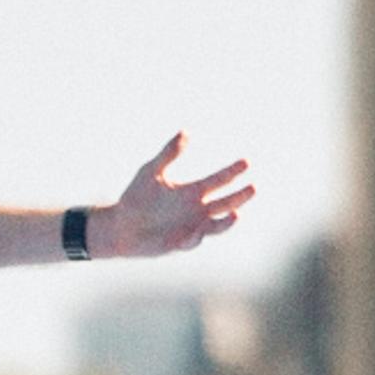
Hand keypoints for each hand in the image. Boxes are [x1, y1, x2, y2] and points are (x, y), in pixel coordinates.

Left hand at [92, 134, 255, 261]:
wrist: (120, 224)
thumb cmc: (136, 196)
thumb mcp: (151, 170)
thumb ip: (168, 153)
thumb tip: (185, 131)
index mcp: (192, 192)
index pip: (218, 180)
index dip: (232, 172)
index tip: (247, 162)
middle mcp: (197, 210)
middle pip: (225, 203)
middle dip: (240, 196)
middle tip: (253, 186)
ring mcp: (191, 228)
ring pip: (216, 225)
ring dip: (227, 221)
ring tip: (237, 213)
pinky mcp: (180, 243)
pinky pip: (192, 241)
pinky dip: (196, 237)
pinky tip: (197, 231)